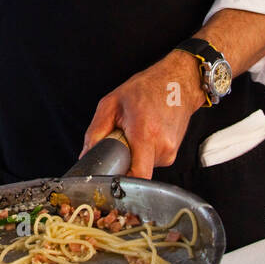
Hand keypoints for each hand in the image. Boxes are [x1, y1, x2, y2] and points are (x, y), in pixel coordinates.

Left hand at [81, 50, 205, 178]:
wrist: (178, 83)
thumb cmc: (147, 89)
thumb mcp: (111, 104)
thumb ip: (95, 133)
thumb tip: (86, 155)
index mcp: (146, 134)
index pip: (138, 176)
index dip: (122, 181)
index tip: (111, 176)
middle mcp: (162, 147)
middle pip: (135, 171)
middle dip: (123, 160)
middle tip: (122, 139)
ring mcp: (170, 152)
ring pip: (143, 167)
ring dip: (134, 154)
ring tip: (136, 131)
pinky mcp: (173, 154)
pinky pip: (151, 161)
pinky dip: (143, 152)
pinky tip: (145, 133)